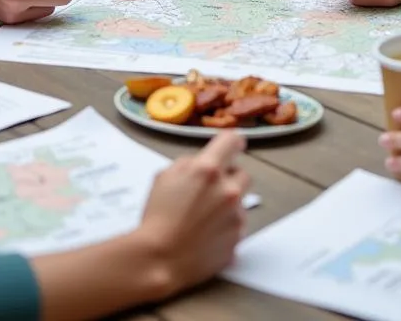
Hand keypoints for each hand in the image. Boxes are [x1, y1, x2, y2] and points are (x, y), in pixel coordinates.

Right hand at [137, 130, 250, 295]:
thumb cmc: (158, 219)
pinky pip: (238, 225)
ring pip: (241, 200)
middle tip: (210, 188)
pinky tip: (207, 231)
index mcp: (208, 170)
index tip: (232, 145)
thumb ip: (190, 164)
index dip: (231, 142)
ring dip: (228, 203)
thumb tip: (202, 162)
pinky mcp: (238, 238)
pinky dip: (227, 225)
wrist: (160, 258)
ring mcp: (235, 216)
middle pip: (243, 173)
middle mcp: (227, 190)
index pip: (232, 141)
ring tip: (204, 215)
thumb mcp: (165, 177)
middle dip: (229, 177)